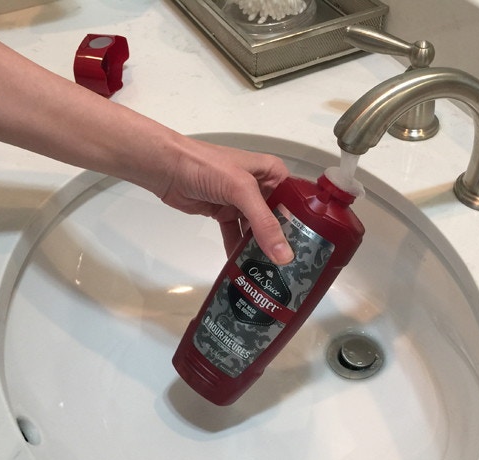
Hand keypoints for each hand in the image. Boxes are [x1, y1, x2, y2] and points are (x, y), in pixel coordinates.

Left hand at [153, 137, 293, 264]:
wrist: (167, 168)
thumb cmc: (207, 168)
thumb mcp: (241, 190)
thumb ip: (263, 223)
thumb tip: (284, 256)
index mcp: (272, 173)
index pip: (296, 200)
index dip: (304, 224)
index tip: (312, 251)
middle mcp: (260, 187)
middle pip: (277, 218)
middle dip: (282, 242)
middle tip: (293, 269)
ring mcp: (241, 201)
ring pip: (256, 229)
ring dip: (260, 248)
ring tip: (270, 273)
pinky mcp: (224, 213)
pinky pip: (236, 234)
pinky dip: (238, 249)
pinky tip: (243, 267)